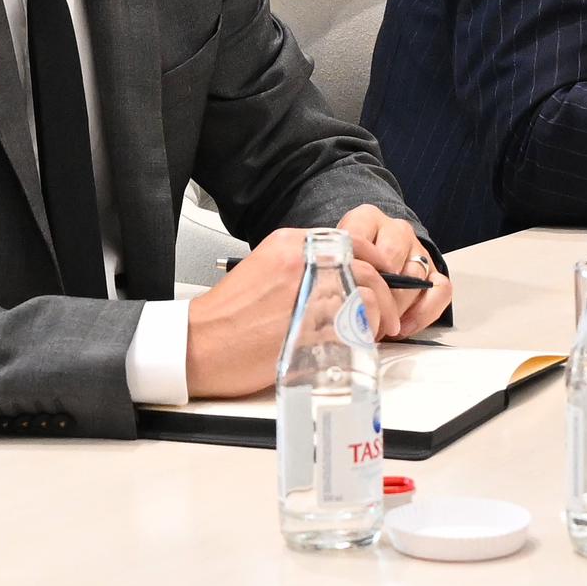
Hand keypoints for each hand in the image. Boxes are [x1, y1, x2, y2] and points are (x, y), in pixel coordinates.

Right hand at [182, 229, 395, 398]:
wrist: (197, 344)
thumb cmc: (226, 318)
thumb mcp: (264, 273)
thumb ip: (300, 270)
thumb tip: (336, 280)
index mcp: (289, 245)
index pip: (350, 242)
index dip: (375, 261)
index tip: (384, 274)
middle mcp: (302, 262)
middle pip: (366, 268)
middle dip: (386, 292)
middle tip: (389, 312)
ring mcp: (308, 293)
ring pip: (367, 296)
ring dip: (380, 315)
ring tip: (378, 331)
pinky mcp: (312, 325)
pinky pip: (356, 325)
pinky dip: (367, 334)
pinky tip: (360, 342)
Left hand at [336, 203, 452, 335]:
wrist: (375, 250)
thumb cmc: (350, 259)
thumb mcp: (334, 254)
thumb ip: (330, 266)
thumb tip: (328, 301)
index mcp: (367, 219)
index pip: (358, 238)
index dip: (352, 270)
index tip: (344, 293)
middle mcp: (396, 230)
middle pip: (390, 260)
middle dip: (375, 294)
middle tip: (360, 317)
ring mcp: (418, 250)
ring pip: (415, 278)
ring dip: (396, 308)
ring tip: (379, 327)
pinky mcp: (435, 271)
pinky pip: (441, 290)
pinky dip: (423, 313)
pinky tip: (403, 327)